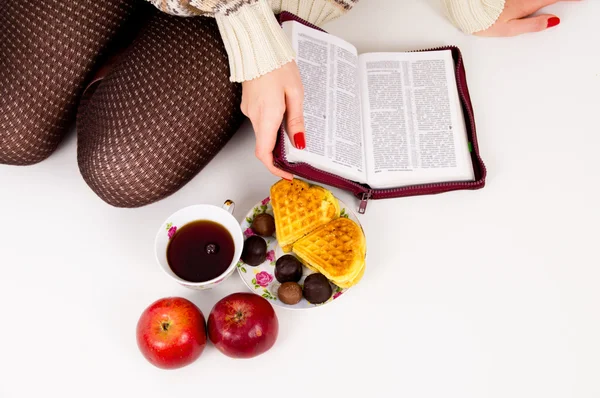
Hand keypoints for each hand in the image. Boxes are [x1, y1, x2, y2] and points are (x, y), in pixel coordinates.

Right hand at [241, 61, 305, 179]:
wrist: (258, 46)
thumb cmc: (277, 65)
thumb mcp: (295, 93)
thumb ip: (296, 121)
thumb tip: (299, 143)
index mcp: (267, 116)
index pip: (264, 153)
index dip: (274, 168)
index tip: (287, 174)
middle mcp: (254, 116)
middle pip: (265, 145)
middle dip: (280, 152)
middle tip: (298, 150)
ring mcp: (249, 110)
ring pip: (264, 131)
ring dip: (277, 133)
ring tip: (294, 120)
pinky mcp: (248, 103)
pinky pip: (261, 119)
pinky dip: (272, 121)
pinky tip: (283, 108)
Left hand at [475, 0, 579, 36]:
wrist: (466, 11)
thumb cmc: (484, 21)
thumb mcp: (509, 29)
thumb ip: (532, 25)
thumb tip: (552, 21)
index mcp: (527, 5)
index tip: (580, 0)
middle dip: (557, 0)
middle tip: (572, 2)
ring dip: (546, 0)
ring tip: (552, 5)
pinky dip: (535, 1)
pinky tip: (536, 4)